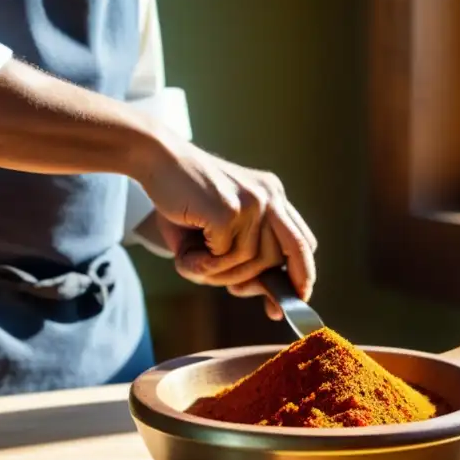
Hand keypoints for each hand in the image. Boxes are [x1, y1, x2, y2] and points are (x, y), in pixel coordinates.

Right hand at [133, 135, 317, 317]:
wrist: (156, 159)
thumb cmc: (184, 200)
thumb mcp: (221, 234)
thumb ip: (245, 262)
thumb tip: (270, 301)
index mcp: (273, 196)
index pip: (302, 241)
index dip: (302, 274)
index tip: (294, 298)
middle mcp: (270, 196)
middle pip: (283, 256)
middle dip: (257, 282)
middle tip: (232, 291)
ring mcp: (252, 201)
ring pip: (252, 260)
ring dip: (221, 273)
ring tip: (195, 261)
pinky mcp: (229, 209)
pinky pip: (225, 256)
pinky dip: (203, 263)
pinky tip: (186, 250)